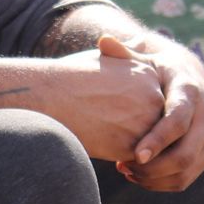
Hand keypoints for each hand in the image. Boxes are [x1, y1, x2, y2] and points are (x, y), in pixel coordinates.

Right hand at [45, 35, 166, 163]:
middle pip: (152, 120)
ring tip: (101, 128)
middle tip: (105, 115)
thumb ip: (126, 60)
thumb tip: (138, 46)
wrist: (50, 96)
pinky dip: (119, 154)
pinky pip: (135, 157)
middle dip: (132, 123)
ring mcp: (146, 123)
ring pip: (147, 141)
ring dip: (128, 140)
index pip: (151, 98)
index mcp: (149, 74)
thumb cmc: (70, 76)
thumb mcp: (104, 59)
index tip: (109, 99)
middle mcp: (154, 98)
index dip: (129, 102)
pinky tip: (99, 140)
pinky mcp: (134, 147)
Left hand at [113, 36, 203, 192]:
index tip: (135, 154)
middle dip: (156, 167)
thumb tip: (103, 40)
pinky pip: (191, 175)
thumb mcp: (142, 55)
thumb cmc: (154, 65)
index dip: (158, 139)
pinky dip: (165, 182)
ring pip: (190, 169)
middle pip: (188, 152)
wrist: (186, 72)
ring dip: (158, 177)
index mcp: (189, 91)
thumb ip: (123, 51)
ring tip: (126, 172)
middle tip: (124, 168)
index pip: (178, 120)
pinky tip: (138, 176)